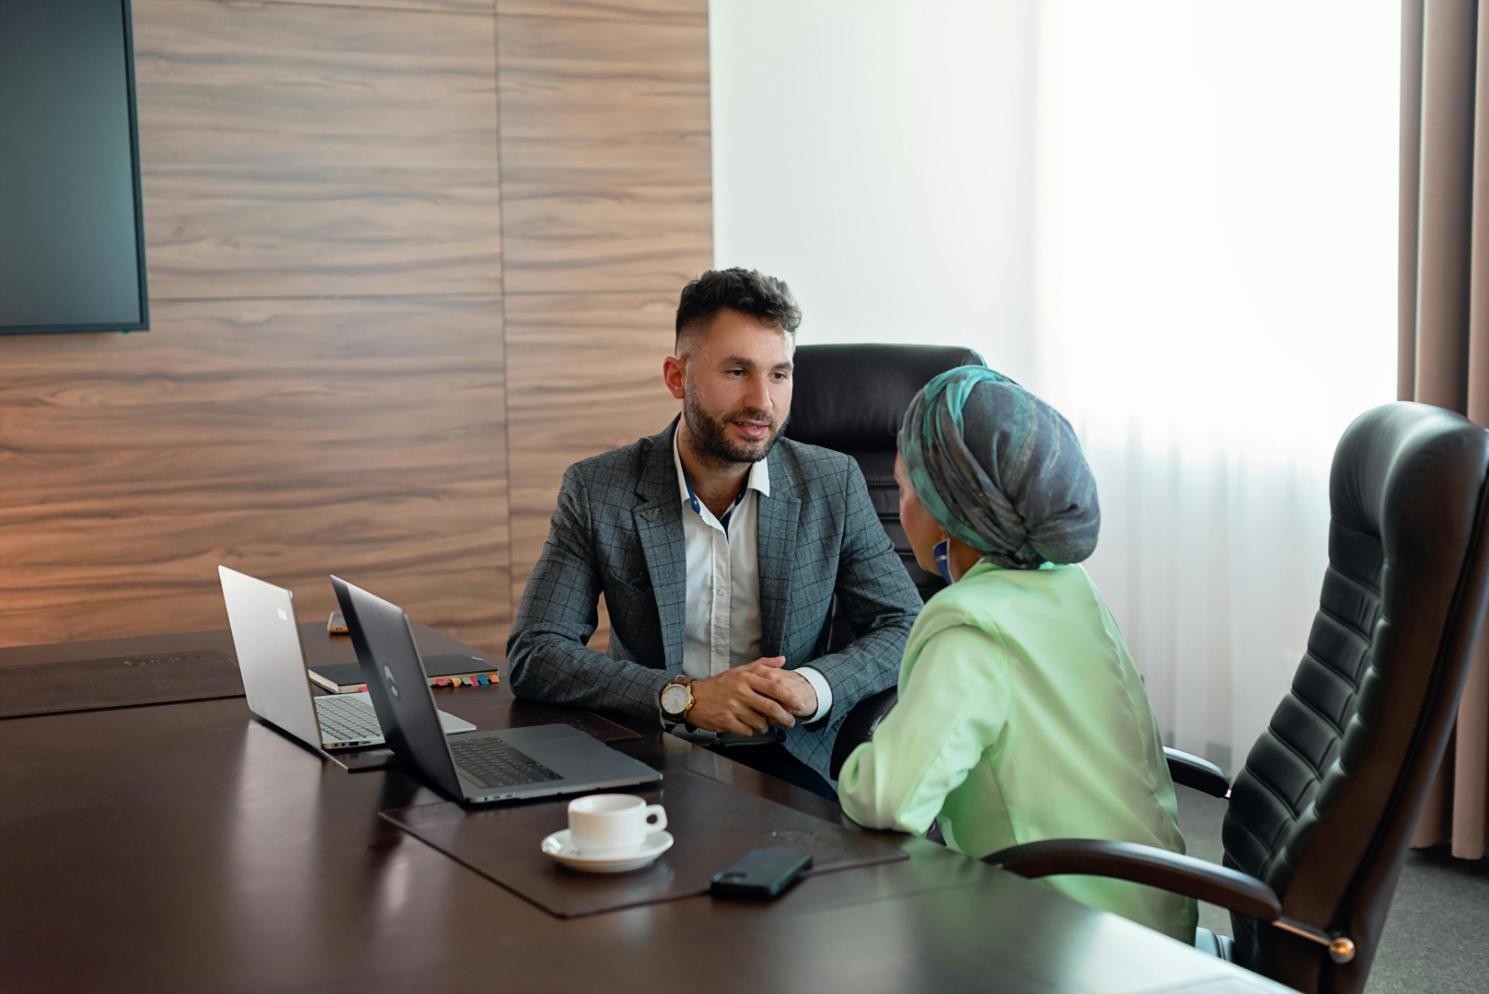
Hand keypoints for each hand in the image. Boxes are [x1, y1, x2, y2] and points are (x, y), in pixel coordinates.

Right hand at [686, 657, 811, 734]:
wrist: (693, 698)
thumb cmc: (719, 685)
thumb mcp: (739, 671)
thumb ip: (762, 665)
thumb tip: (783, 660)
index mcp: (746, 678)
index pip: (774, 687)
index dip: (790, 698)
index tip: (799, 705)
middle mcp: (740, 691)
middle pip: (770, 707)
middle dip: (785, 717)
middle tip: (791, 722)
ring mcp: (733, 707)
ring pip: (760, 722)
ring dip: (766, 726)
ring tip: (765, 724)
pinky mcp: (726, 720)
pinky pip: (747, 730)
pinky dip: (751, 731)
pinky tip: (748, 727)